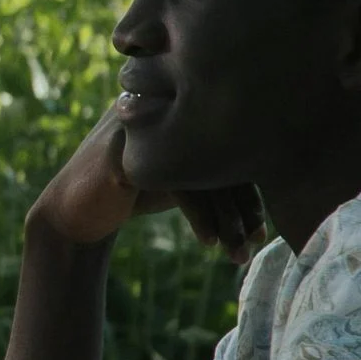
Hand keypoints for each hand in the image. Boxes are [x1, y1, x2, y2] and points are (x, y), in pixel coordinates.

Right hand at [30, 111, 262, 265]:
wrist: (73, 213)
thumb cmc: (134, 196)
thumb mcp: (182, 177)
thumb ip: (219, 168)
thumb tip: (288, 184)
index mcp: (178, 105)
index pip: (233, 143)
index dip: (251, 190)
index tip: (261, 230)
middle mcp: (159, 106)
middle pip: (222, 155)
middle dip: (243, 208)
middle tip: (256, 244)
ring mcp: (139, 126)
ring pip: (204, 172)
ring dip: (227, 219)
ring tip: (236, 254)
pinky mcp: (123, 153)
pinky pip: (179, 184)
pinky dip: (201, 216)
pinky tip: (208, 243)